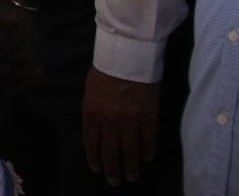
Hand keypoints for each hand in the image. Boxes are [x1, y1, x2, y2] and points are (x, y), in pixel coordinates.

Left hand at [82, 67, 159, 185]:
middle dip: (112, 169)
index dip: (94, 158)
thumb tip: (96, 128)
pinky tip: (146, 158)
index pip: (92, 143)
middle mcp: (110, 121)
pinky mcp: (149, 116)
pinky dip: (147, 149)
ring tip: (131, 177)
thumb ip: (93, 111)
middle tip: (114, 182)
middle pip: (111, 151)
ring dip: (130, 166)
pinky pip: (148, 138)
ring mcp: (131, 120)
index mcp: (92, 113)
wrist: (127, 56)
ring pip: (130, 150)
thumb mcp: (89, 91)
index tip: (97, 169)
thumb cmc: (104, 70)